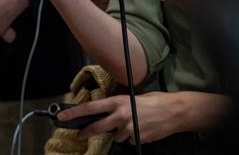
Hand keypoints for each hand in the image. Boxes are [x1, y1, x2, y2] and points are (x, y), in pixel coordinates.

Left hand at [60, 93, 184, 143]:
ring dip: (120, 132)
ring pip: (116, 135)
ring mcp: (129, 129)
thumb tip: (108, 111)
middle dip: (87, 131)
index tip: (63, 117)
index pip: (91, 108)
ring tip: (134, 123)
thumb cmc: (156, 101)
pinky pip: (130, 140)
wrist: (175, 112)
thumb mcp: (133, 98)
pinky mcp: (138, 139)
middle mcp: (121, 116)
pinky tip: (142, 129)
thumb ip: (118, 105)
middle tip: (80, 134)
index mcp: (118, 102)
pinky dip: (133, 136)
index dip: (75, 113)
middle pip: (97, 127)